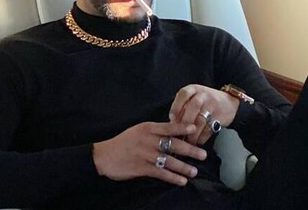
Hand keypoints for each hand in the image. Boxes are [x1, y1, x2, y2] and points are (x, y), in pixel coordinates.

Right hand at [92, 122, 207, 185]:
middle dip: (190, 150)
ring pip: (169, 161)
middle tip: (203, 155)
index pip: (169, 127)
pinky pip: (161, 173)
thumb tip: (174, 130)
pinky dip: (172, 177)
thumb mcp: (138, 130)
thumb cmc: (124, 142)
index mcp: (148, 128)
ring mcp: (145, 154)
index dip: (183, 128)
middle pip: (173, 145)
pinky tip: (181, 181)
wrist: (104, 156)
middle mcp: (148, 140)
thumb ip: (155, 130)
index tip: (195, 129)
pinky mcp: (142, 168)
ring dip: (183, 167)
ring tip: (194, 172)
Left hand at [169, 84, 239, 145]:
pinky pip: (209, 128)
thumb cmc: (206, 102)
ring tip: (188, 142)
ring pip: (200, 120)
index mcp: (193, 89)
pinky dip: (202, 137)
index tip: (172, 119)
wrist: (229, 102)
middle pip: (192, 108)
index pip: (183, 94)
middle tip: (178, 134)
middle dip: (184, 123)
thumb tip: (171, 125)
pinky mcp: (220, 116)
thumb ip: (183, 107)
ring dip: (192, 134)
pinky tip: (198, 141)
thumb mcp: (194, 97)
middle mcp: (203, 95)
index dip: (176, 107)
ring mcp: (212, 105)